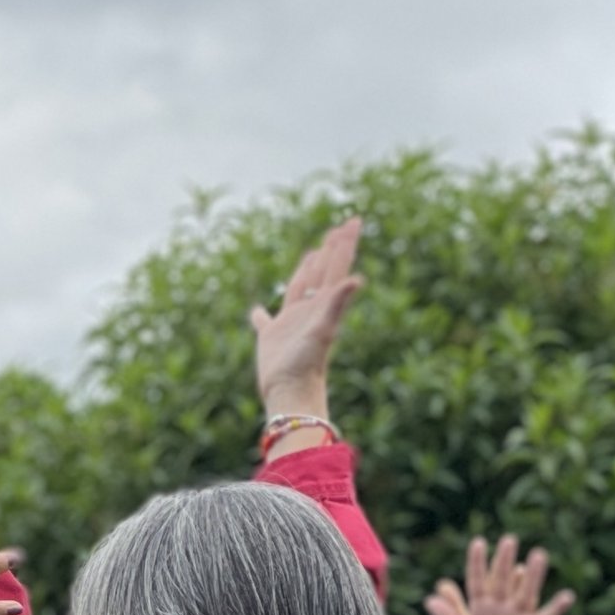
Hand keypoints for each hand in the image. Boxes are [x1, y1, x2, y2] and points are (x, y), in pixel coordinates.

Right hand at [252, 217, 361, 434]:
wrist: (290, 393)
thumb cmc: (306, 364)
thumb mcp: (323, 329)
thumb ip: (338, 302)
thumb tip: (357, 278)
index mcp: (323, 304)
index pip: (337, 267)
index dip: (345, 244)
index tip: (354, 220)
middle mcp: (309, 311)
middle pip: (322, 274)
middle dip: (331, 251)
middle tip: (338, 229)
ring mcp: (290, 324)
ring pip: (299, 290)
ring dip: (305, 272)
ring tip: (312, 255)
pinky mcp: (271, 338)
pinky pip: (264, 322)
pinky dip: (260, 316)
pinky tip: (257, 311)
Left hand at [425, 534, 574, 614]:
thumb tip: (430, 599)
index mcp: (481, 607)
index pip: (477, 581)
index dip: (477, 564)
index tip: (479, 542)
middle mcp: (500, 607)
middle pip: (502, 581)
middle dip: (504, 562)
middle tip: (509, 539)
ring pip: (525, 593)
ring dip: (533, 576)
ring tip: (539, 554)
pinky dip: (556, 608)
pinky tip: (568, 596)